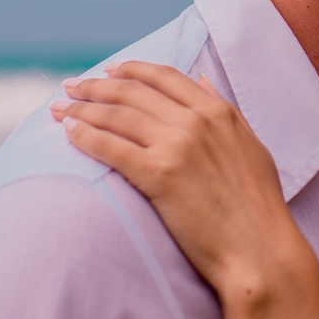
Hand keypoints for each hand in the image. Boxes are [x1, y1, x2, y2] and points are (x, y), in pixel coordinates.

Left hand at [51, 61, 318, 318]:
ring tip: (59, 108)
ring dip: (83, 108)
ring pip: (117, 116)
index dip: (132, 70)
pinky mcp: (159, 175)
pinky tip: (68, 132)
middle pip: (134, 92)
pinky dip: (85, 136)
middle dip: (97, 86)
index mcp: (218, 112)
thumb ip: (225, 110)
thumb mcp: (250, 145)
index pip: (165, 77)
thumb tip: (202, 80)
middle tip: (72, 86)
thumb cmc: (258, 204)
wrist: (258, 248)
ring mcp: (177, 146)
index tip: (110, 70)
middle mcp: (196, 121)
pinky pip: (111, 148)